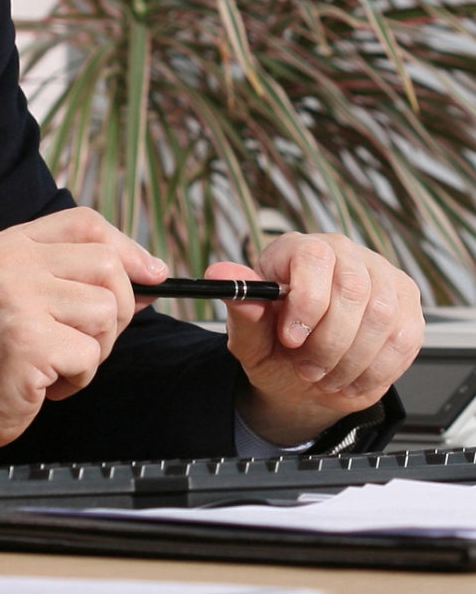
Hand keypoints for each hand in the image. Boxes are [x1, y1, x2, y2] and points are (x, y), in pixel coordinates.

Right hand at [0, 206, 164, 447]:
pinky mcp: (27, 341)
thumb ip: (77, 275)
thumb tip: (150, 273)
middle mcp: (11, 264)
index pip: (85, 223)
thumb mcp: (26, 291)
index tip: (150, 275)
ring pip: (105, 311)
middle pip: (107, 265)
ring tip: (60, 359)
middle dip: (118, 310)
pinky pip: (90, 354)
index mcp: (10, 244)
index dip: (127, 248)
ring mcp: (17, 299)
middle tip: (88, 338)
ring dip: (96, 349)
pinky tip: (48, 381)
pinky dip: (79, 378)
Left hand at [213, 233, 423, 445]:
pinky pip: (404, 338)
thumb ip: (242, 308)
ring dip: (352, 359)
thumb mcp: (249, 336)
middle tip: (306, 368)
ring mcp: (381, 276)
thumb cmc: (274, 347)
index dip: (306, 302)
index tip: (290, 338)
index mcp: (298, 250)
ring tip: (324, 375)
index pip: (313, 258)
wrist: (305, 375)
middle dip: (328, 341)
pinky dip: (376, 368)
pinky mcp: (408, 305)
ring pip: (382, 316)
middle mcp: (344, 254)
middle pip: (353, 289)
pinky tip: (351, 378)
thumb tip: (221, 274)